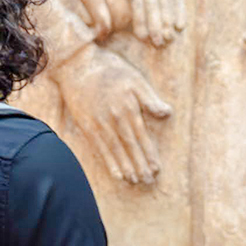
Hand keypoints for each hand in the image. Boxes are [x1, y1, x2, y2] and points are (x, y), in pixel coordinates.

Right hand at [49, 43, 172, 184]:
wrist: (77, 65)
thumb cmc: (110, 69)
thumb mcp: (135, 79)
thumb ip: (150, 98)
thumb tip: (167, 114)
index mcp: (128, 108)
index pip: (142, 136)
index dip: (149, 154)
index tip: (157, 168)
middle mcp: (115, 119)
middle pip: (130, 147)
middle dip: (140, 165)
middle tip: (148, 181)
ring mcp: (99, 124)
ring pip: (116, 151)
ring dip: (126, 167)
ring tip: (135, 181)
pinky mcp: (87, 126)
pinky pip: (100, 148)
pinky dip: (109, 162)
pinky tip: (116, 173)